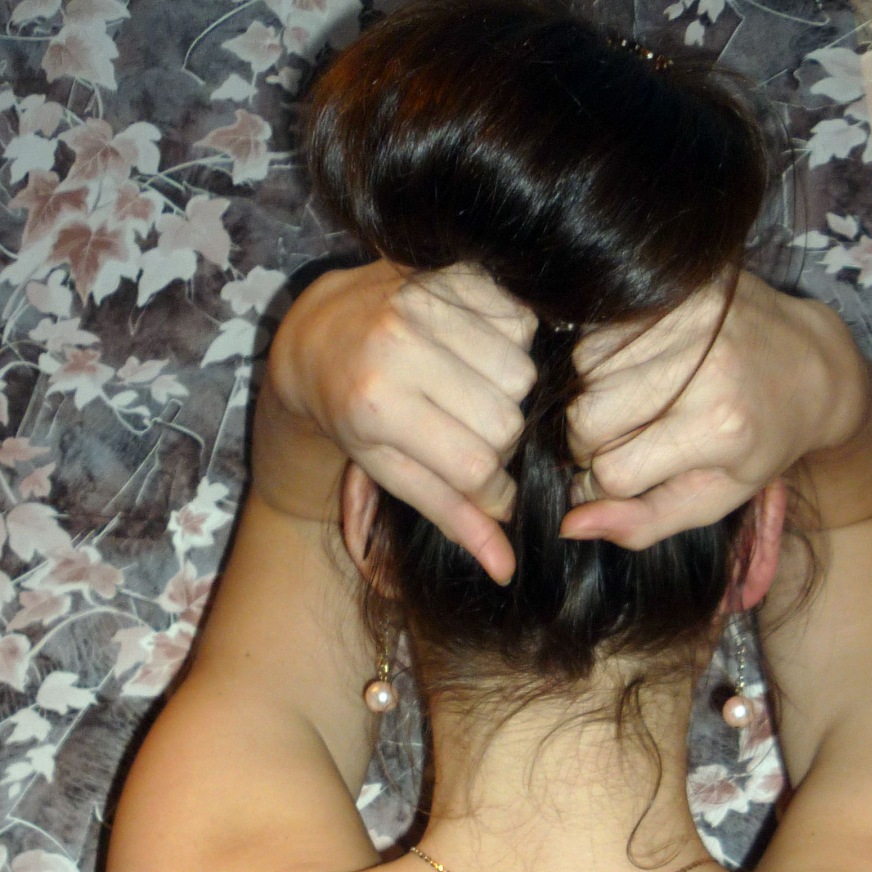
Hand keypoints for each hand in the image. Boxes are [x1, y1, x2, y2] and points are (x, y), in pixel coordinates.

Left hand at [261, 260, 537, 583]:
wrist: (319, 331)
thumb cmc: (352, 414)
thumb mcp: (388, 472)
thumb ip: (449, 515)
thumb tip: (505, 568)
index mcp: (377, 404)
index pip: (476, 466)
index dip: (494, 490)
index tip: (487, 492)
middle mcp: (399, 345)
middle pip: (505, 419)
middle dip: (499, 440)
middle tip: (468, 438)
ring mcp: (426, 301)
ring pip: (521, 372)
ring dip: (507, 393)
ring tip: (470, 395)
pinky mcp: (451, 271)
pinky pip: (521, 322)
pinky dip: (511, 345)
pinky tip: (476, 355)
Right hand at [561, 273, 869, 549]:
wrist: (811, 364)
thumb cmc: (759, 444)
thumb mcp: (714, 499)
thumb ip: (644, 522)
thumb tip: (572, 524)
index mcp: (719, 427)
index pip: (613, 471)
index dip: (606, 485)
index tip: (625, 479)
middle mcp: (703, 366)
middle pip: (585, 418)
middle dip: (589, 441)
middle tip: (623, 441)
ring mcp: (688, 316)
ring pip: (582, 368)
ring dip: (594, 393)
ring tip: (636, 402)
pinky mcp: (676, 284)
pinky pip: (597, 327)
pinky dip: (603, 355)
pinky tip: (638, 367)